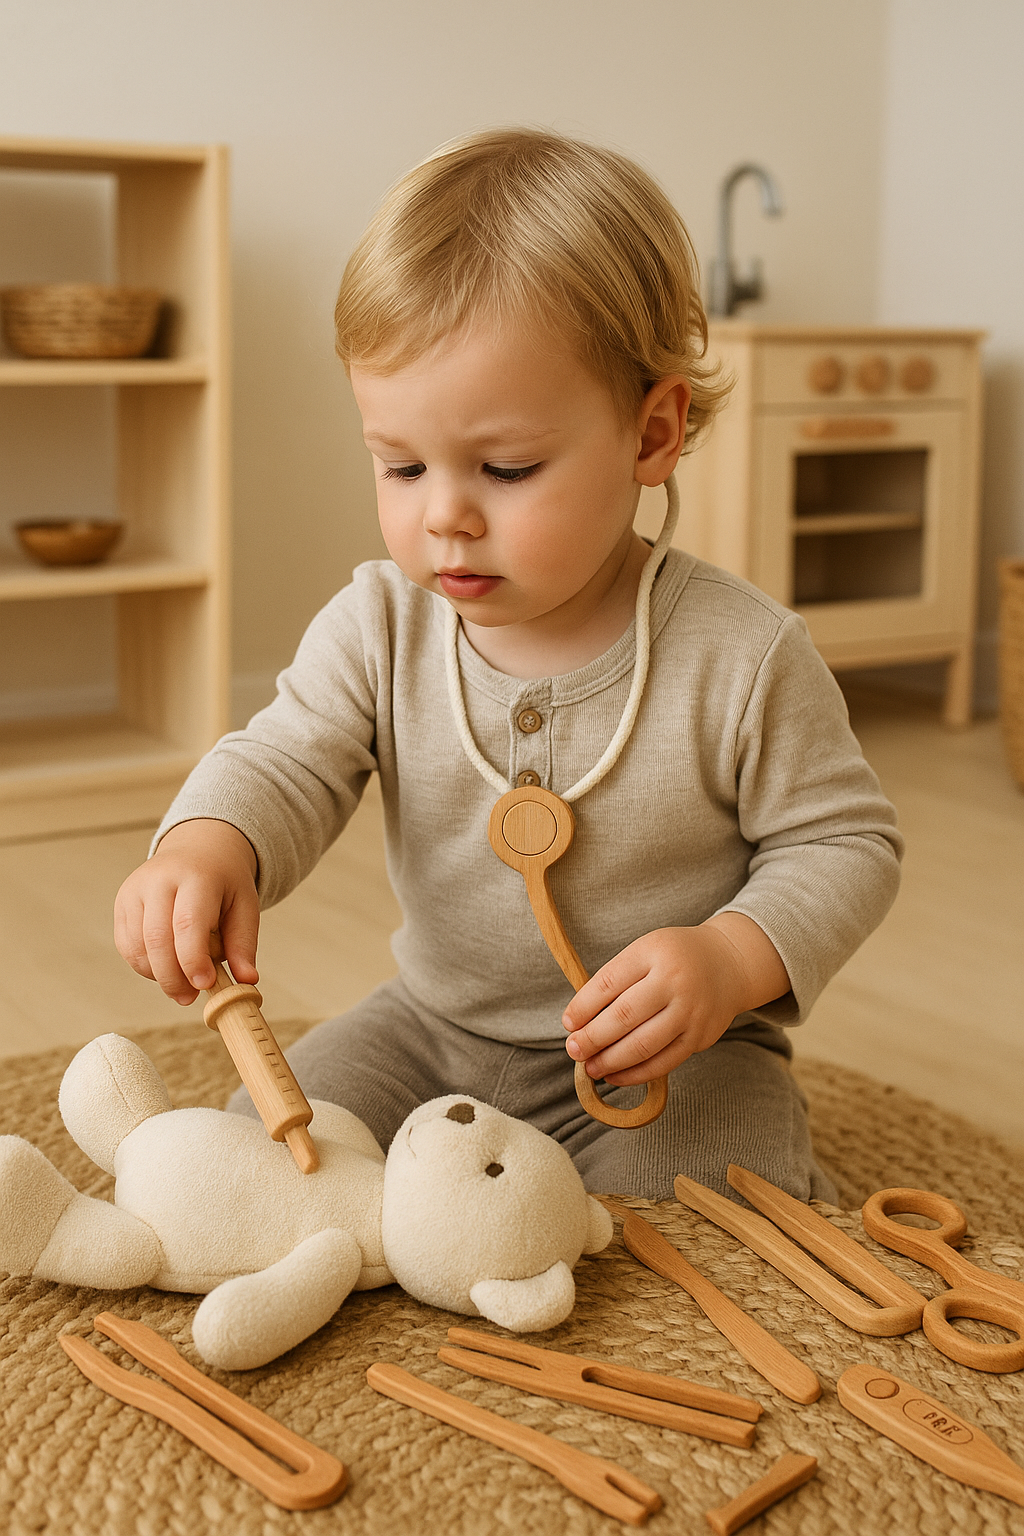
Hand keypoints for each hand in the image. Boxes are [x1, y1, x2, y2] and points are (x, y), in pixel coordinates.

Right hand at [114, 819, 260, 1005]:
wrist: (198, 850)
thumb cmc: (223, 883)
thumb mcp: (245, 905)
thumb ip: (243, 944)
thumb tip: (247, 980)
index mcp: (197, 876)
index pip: (188, 923)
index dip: (193, 960)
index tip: (204, 984)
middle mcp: (159, 879)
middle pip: (158, 939)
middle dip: (173, 977)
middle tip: (190, 997)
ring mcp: (135, 890)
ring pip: (138, 947)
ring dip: (159, 975)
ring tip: (182, 981)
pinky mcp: (122, 902)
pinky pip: (127, 946)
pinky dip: (145, 966)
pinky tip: (166, 966)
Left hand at [561, 914, 789, 1086]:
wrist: (730, 963)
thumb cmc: (674, 957)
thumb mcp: (646, 950)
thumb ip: (616, 980)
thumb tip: (579, 1022)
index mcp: (653, 952)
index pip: (609, 983)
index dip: (583, 1007)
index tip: (568, 1023)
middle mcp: (674, 981)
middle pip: (624, 1016)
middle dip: (592, 1038)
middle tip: (574, 1050)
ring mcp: (690, 1011)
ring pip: (643, 1045)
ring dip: (610, 1061)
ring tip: (590, 1067)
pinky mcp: (700, 1037)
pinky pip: (663, 1063)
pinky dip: (635, 1074)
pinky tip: (615, 1076)